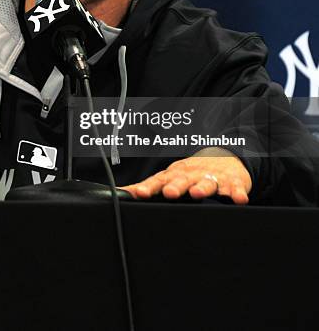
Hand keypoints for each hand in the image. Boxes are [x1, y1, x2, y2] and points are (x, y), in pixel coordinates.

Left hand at [120, 147, 251, 203]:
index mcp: (176, 173)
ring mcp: (213, 177)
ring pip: (208, 182)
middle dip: (176, 186)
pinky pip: (235, 188)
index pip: (159, 180)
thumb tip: (122, 193)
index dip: (149, 187)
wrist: (226, 159)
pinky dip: (237, 193)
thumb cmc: (192, 173)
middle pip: (183, 179)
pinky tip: (238, 200)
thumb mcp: (171, 177)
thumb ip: (149, 186)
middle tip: (169, 193)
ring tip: (198, 193)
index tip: (139, 193)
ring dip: (203, 188)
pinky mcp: (233, 183)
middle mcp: (193, 174)